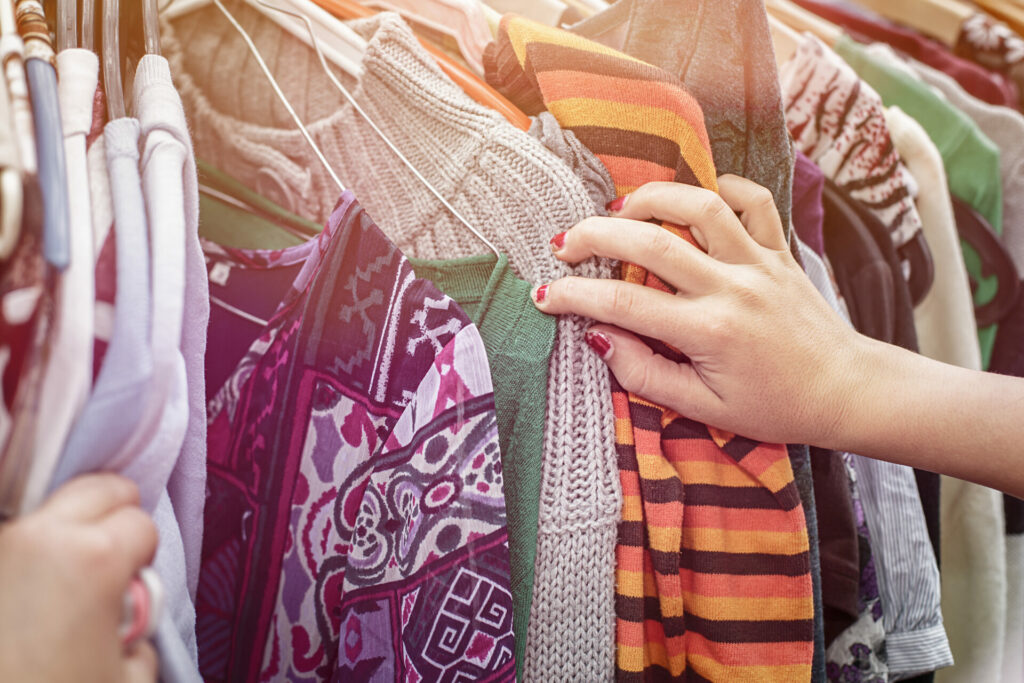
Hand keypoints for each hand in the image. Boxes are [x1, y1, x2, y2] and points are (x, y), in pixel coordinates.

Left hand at [0, 474, 158, 682]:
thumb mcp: (129, 679)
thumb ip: (141, 633)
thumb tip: (127, 619)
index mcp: (94, 558)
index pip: (141, 523)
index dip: (144, 557)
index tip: (132, 587)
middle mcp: (39, 537)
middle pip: (100, 488)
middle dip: (113, 518)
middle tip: (108, 564)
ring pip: (49, 506)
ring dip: (65, 531)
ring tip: (60, 580)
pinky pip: (11, 537)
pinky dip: (24, 555)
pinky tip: (25, 593)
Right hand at [532, 175, 871, 446]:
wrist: (846, 391)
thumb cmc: (774, 407)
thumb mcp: (704, 408)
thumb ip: (645, 374)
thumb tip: (599, 339)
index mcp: (708, 331)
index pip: (624, 305)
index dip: (575, 296)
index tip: (545, 295)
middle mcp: (731, 287)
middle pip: (651, 242)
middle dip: (597, 234)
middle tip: (565, 242)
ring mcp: (759, 262)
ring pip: (700, 206)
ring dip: (652, 198)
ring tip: (620, 208)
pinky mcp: (780, 251)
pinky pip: (753, 201)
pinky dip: (721, 188)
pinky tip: (691, 199)